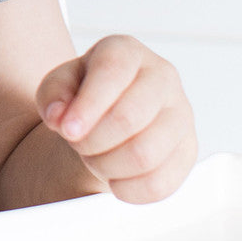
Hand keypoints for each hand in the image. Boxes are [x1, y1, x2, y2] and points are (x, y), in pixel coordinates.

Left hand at [36, 34, 196, 203]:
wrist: (110, 117)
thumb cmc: (84, 95)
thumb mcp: (59, 85)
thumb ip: (53, 94)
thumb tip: (58, 115)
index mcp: (127, 51)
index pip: (112, 72)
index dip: (88, 106)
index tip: (67, 130)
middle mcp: (162, 76)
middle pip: (129, 117)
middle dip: (93, 141)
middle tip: (77, 144)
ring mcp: (181, 114)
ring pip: (145, 154)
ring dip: (108, 166)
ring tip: (94, 158)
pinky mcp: (188, 151)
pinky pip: (161, 183)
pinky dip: (128, 189)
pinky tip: (113, 178)